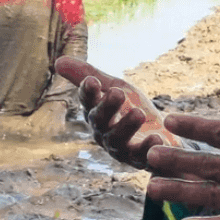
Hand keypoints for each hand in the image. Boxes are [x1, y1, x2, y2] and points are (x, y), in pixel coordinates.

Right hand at [54, 56, 180, 168]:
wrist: (161, 132)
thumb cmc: (131, 108)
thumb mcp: (114, 87)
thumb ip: (90, 74)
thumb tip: (58, 60)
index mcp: (97, 113)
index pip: (88, 102)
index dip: (88, 92)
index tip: (91, 81)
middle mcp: (104, 132)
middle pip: (101, 121)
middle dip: (107, 107)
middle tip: (116, 92)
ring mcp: (121, 148)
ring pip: (118, 140)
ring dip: (126, 126)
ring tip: (138, 113)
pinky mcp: (141, 158)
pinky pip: (142, 156)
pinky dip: (148, 148)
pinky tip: (157, 138)